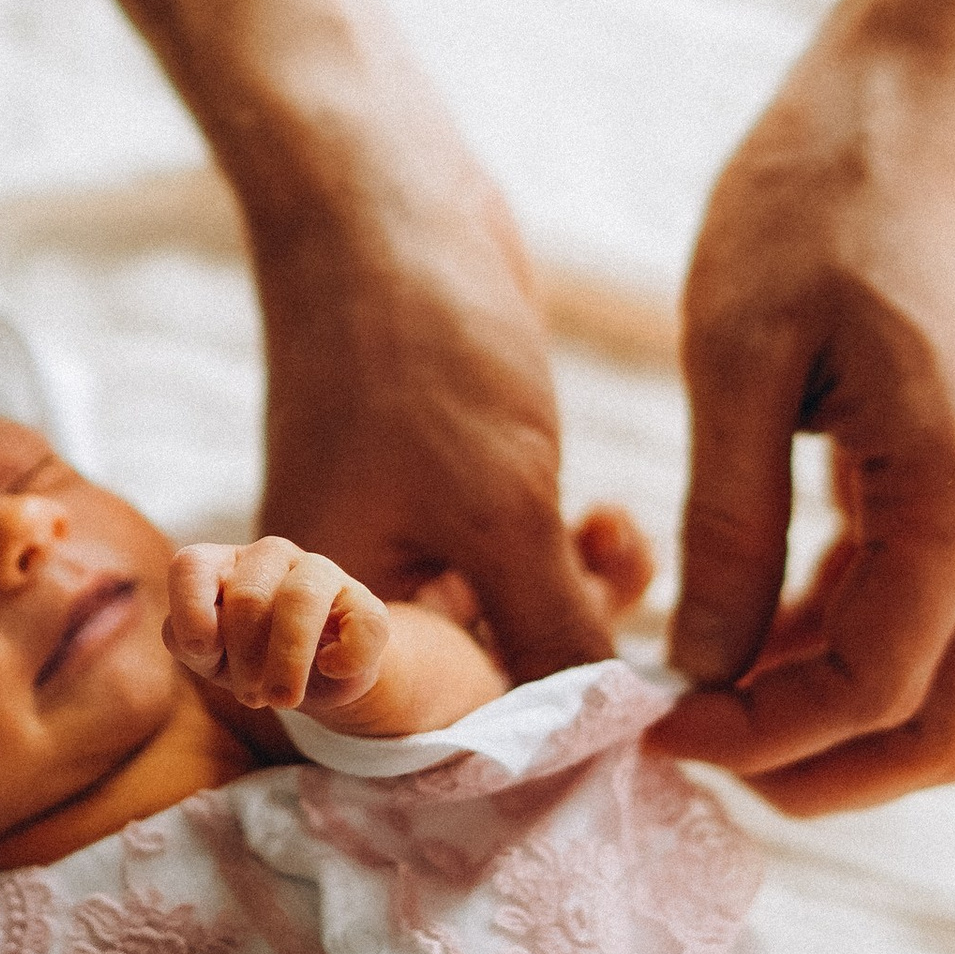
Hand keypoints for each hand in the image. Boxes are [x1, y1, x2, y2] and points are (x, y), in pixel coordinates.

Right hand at [99, 0, 612, 679]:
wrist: (383, 199)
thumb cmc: (419, 350)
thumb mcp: (504, 511)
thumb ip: (556, 636)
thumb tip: (617, 732)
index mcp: (316, 628)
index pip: (407, 744)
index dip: (511, 755)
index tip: (608, 733)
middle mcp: (341, 604)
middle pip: (462, 698)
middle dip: (559, 673)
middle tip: (638, 645)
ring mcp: (390, 547)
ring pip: (502, 631)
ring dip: (578, 606)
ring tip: (619, 550)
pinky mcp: (438, 498)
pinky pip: (510, 570)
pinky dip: (567, 560)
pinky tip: (610, 523)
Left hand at [165, 536, 392, 712]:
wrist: (316, 676)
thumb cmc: (250, 658)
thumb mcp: (211, 658)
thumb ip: (188, 642)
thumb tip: (202, 638)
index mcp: (224, 563)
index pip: (191, 565)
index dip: (191, 609)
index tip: (203, 651)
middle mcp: (270, 556)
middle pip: (248, 597)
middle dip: (245, 658)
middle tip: (251, 696)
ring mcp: (322, 572)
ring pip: (300, 599)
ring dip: (288, 661)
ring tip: (283, 698)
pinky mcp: (367, 603)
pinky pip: (362, 624)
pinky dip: (345, 657)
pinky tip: (332, 668)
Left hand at [652, 0, 954, 815]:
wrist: (918, 99)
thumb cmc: (819, 197)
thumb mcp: (739, 354)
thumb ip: (730, 524)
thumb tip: (698, 672)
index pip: (880, 685)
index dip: (769, 737)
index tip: (658, 727)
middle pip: (950, 728)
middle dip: (826, 771)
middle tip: (695, 753)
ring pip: (951, 685)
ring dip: (836, 718)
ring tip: (705, 695)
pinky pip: (932, 615)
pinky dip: (848, 650)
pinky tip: (746, 627)